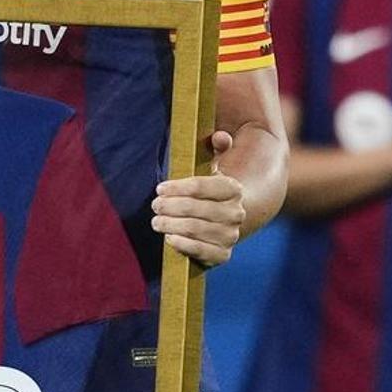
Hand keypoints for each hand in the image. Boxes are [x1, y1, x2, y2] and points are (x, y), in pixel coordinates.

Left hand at [150, 130, 245, 265]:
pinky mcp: (223, 254)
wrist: (223, 221)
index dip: (177, 188)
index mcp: (233, 188)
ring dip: (171, 225)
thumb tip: (221, 137)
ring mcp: (231, 235)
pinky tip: (169, 238)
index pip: (200, 186)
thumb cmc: (208, 192)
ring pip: (195, 229)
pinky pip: (202, 251)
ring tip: (156, 221)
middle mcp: (236, 213)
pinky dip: (184, 245)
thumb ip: (215, 148)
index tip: (159, 188)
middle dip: (170, 207)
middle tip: (155, 205)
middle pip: (194, 208)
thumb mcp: (211, 167)